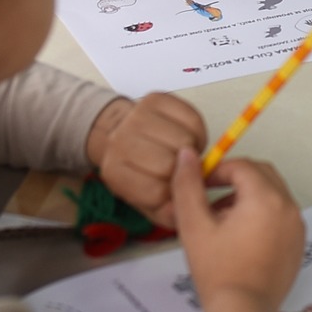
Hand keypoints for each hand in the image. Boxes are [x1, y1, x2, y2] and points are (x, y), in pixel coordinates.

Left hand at [86, 93, 208, 227]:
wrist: (123, 133)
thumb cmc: (141, 170)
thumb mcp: (147, 201)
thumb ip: (165, 212)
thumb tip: (181, 212)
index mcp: (115, 173)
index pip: (155, 191)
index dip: (172, 193)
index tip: (174, 188)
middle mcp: (120, 142)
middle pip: (170, 164)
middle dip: (182, 170)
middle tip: (180, 168)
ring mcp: (136, 117)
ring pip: (184, 140)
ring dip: (192, 149)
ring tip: (182, 152)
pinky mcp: (154, 98)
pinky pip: (192, 118)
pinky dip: (196, 130)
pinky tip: (186, 135)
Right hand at [172, 150, 305, 311]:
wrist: (242, 311)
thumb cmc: (218, 271)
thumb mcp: (194, 225)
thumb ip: (188, 186)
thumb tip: (186, 155)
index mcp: (266, 198)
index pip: (242, 166)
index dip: (218, 170)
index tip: (200, 184)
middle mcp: (288, 208)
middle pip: (262, 174)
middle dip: (236, 179)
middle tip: (211, 197)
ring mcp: (297, 227)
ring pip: (273, 194)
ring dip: (248, 196)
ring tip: (221, 220)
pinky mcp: (298, 244)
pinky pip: (281, 216)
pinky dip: (262, 214)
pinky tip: (239, 237)